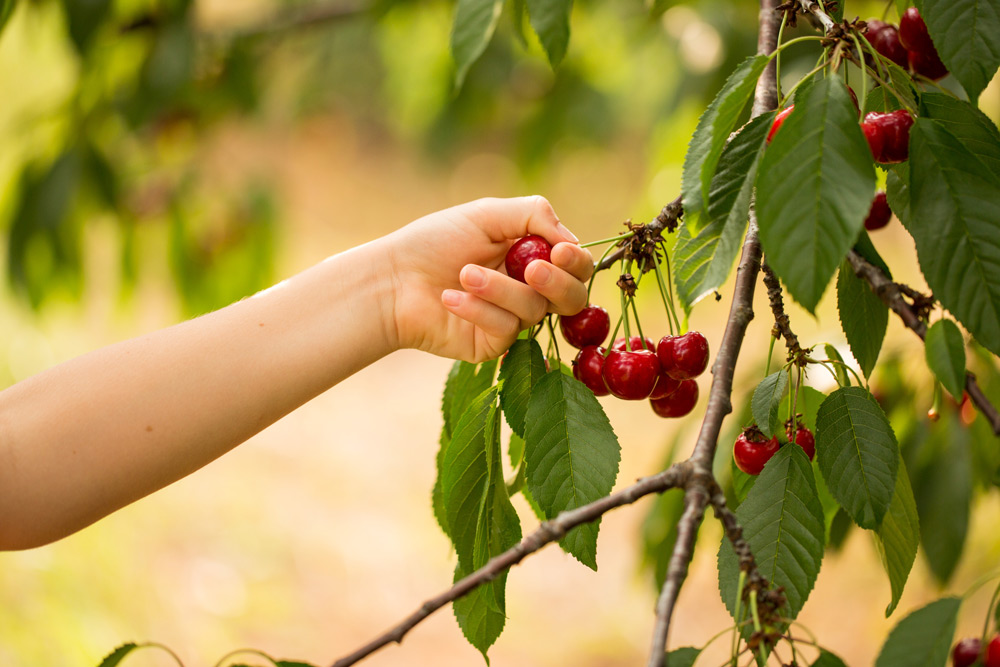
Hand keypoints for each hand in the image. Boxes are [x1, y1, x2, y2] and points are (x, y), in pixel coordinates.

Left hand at [384, 196, 592, 361]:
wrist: (392, 279)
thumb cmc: (435, 242)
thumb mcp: (487, 214)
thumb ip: (535, 216)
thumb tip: (572, 242)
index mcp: (532, 257)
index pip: (576, 266)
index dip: (576, 261)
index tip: (559, 252)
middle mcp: (528, 290)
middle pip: (573, 298)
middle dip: (556, 283)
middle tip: (529, 269)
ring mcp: (512, 320)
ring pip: (534, 310)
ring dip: (499, 289)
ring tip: (464, 274)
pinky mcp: (493, 345)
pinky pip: (505, 330)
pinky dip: (478, 309)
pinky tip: (450, 298)